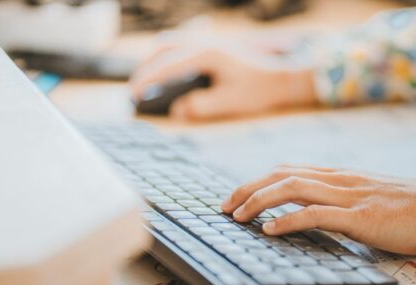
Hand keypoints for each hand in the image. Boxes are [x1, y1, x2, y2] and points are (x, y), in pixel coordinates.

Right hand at [130, 47, 315, 119]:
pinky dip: (168, 58)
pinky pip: (182, 47)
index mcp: (207, 54)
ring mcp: (208, 42)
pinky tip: (166, 75)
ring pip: (171, 45)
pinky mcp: (212, 47)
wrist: (281, 78)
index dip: (148, 79)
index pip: (168, 64)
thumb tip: (177, 111)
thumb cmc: (258, 89)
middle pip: (163, 50)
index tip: (134, 94)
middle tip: (134, 92)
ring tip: (146, 84)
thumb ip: (201, 106)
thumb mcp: (230, 102)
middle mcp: (205, 43)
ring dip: (155, 62)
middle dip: (146, 69)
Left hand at [221, 166, 415, 254]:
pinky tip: (269, 230)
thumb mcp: (371, 199)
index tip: (238, 195)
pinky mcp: (361, 217)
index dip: (259, 180)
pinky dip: (287, 220)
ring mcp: (350, 196)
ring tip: (237, 216)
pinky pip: (315, 214)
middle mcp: (341, 180)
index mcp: (342, 176)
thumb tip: (317, 216)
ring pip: (293, 188)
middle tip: (225, 205)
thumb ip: (344, 203)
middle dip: (248, 188)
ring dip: (259, 201)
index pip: (290, 170)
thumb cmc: (413, 209)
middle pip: (282, 175)